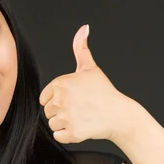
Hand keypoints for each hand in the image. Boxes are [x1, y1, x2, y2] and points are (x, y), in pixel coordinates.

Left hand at [38, 25, 133, 143]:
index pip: (44, 98)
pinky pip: (58, 136)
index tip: (72, 99)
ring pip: (52, 124)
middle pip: (47, 112)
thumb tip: (83, 28)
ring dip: (64, 124)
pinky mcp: (71, 132)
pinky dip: (68, 135)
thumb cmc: (103, 92)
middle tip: (79, 109)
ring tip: (80, 117)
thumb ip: (81, 48)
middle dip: (61, 112)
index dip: (57, 100)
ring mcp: (65, 117)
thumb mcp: (90, 68)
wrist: (119, 114)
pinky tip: (80, 127)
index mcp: (60, 83)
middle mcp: (60, 99)